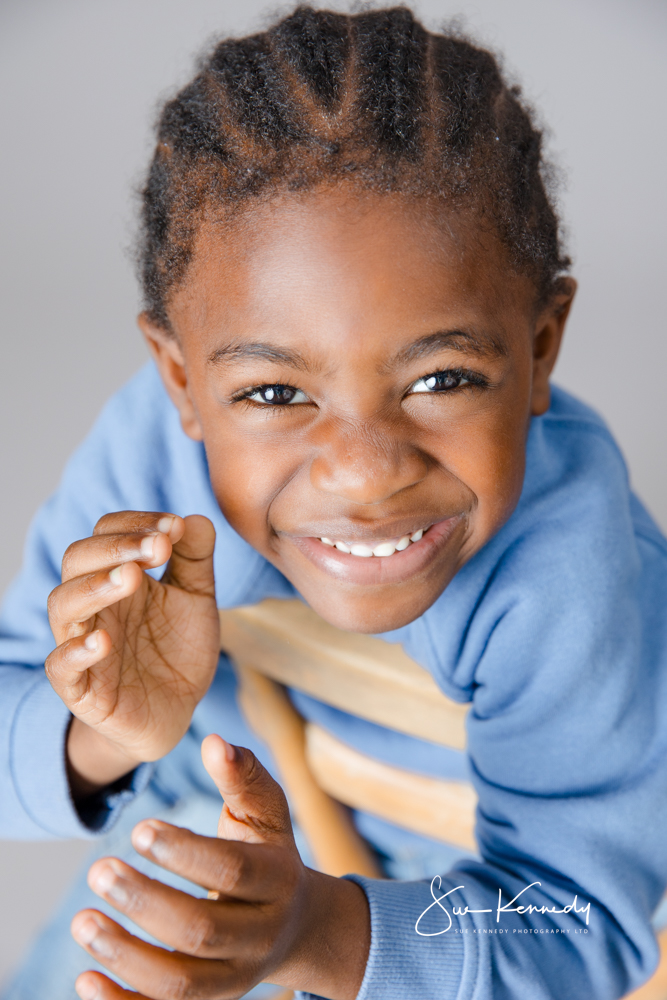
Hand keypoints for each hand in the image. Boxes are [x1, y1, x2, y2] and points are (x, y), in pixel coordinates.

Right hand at [46, 511, 219, 793]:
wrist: (175, 712)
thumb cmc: (177, 650)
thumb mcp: (196, 599)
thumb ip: (196, 558)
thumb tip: (195, 517)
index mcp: (118, 575)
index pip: (108, 532)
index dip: (137, 523)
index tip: (175, 526)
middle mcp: (94, 604)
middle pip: (79, 559)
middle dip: (117, 547)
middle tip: (158, 546)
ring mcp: (83, 643)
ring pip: (64, 604)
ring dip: (95, 586)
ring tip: (130, 577)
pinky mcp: (81, 688)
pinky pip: (61, 666)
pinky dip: (75, 651)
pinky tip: (102, 642)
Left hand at [71, 735, 369, 999]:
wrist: (299, 926)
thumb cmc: (270, 853)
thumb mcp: (266, 814)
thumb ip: (242, 778)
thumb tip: (215, 743)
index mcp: (278, 881)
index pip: (234, 872)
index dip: (186, 854)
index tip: (139, 830)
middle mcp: (260, 935)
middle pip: (203, 931)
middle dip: (147, 902)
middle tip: (99, 870)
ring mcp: (235, 977)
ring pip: (181, 983)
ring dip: (127, 955)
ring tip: (82, 920)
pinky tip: (85, 979)